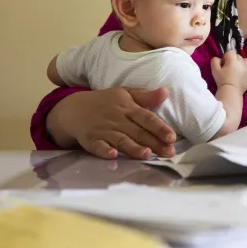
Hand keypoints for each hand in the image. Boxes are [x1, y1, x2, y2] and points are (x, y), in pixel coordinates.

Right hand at [47, 87, 176, 160]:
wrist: (74, 109)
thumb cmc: (105, 102)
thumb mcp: (125, 94)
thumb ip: (146, 96)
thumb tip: (166, 92)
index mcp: (128, 108)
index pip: (147, 118)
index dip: (160, 128)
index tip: (172, 137)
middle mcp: (117, 120)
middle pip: (138, 132)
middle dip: (154, 143)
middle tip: (169, 152)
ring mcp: (104, 130)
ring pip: (121, 140)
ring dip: (133, 148)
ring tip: (146, 154)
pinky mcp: (90, 140)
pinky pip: (98, 146)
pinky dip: (104, 151)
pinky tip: (112, 155)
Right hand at [211, 50, 246, 90]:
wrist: (231, 92)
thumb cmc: (222, 80)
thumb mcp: (215, 70)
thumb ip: (215, 61)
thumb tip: (218, 58)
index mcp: (233, 60)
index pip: (230, 52)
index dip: (226, 57)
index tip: (223, 63)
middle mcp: (242, 62)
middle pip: (238, 56)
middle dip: (233, 59)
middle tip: (228, 67)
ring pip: (245, 60)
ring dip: (240, 62)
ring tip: (236, 69)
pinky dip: (244, 69)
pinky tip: (240, 75)